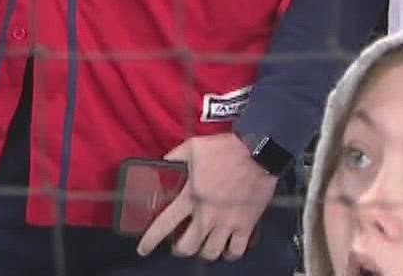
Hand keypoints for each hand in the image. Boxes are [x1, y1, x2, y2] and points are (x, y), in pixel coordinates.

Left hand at [138, 134, 277, 260]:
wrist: (258, 150)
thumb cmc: (226, 149)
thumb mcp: (193, 147)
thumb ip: (175, 158)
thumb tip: (162, 164)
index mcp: (190, 196)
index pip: (164, 225)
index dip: (150, 241)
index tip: (144, 249)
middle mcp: (207, 214)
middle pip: (187, 247)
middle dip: (180, 249)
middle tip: (180, 243)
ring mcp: (227, 222)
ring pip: (210, 253)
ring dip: (203, 251)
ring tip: (203, 245)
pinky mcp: (246, 224)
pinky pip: (235, 251)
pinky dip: (229, 253)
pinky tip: (226, 248)